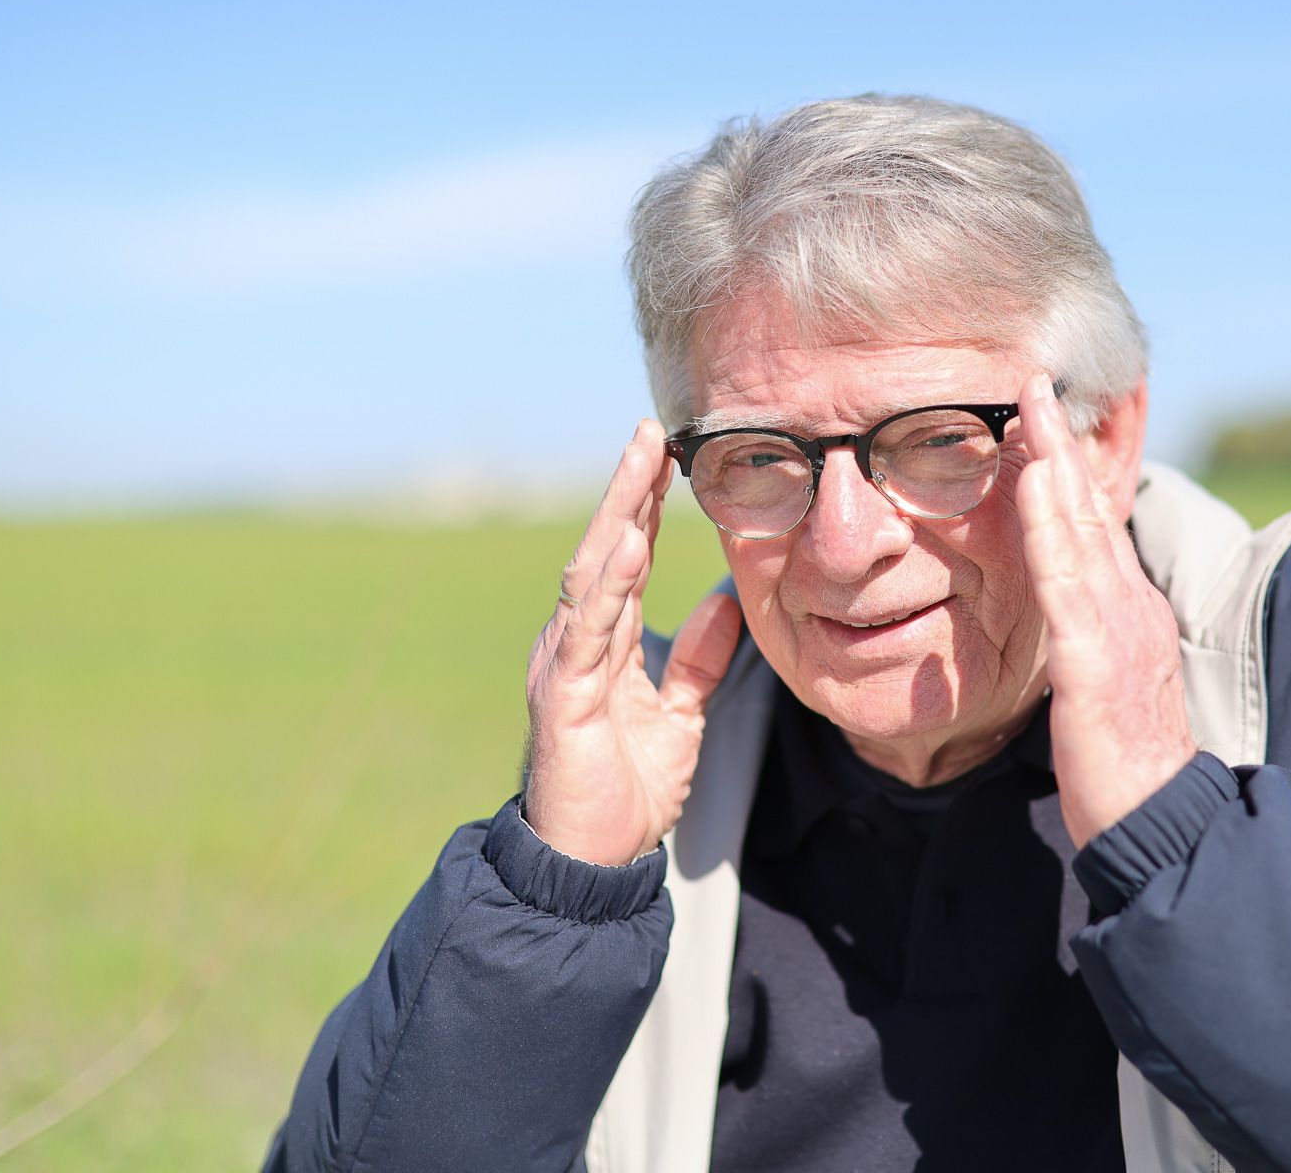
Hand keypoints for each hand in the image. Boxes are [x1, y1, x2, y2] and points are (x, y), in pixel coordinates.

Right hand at [523, 420, 743, 864]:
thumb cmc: (625, 789)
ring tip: (642, 463)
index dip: (646, 504)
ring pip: (591, 573)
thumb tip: (724, 599)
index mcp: (603, 641)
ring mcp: (566, 663)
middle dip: (627, 488)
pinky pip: (590, 627)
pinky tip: (630, 541)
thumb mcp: (679, 713)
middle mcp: (576, 640)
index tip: (671, 452)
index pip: (626, 558)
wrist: (592, 859)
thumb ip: (697, 658)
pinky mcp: (566, 695)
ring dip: (617, 515)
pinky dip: (610, 582)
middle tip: (653, 430)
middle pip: (603, 548)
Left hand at [1015, 374, 1198, 848]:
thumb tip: (1057, 602)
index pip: (1092, 527)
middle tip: (1034, 383)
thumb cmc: (1123, 761)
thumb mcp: (1102, 682)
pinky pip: (1069, 588)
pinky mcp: (1097, 667)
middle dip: (1062, 444)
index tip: (1040, 416)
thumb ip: (1084, 635)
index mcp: (1128, 612)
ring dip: (1055, 468)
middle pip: (1091, 512)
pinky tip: (1034, 489)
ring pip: (1082, 535)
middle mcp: (1130, 609)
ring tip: (1031, 412)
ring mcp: (1118, 633)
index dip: (1067, 468)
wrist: (1160, 825)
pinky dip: (1051, 533)